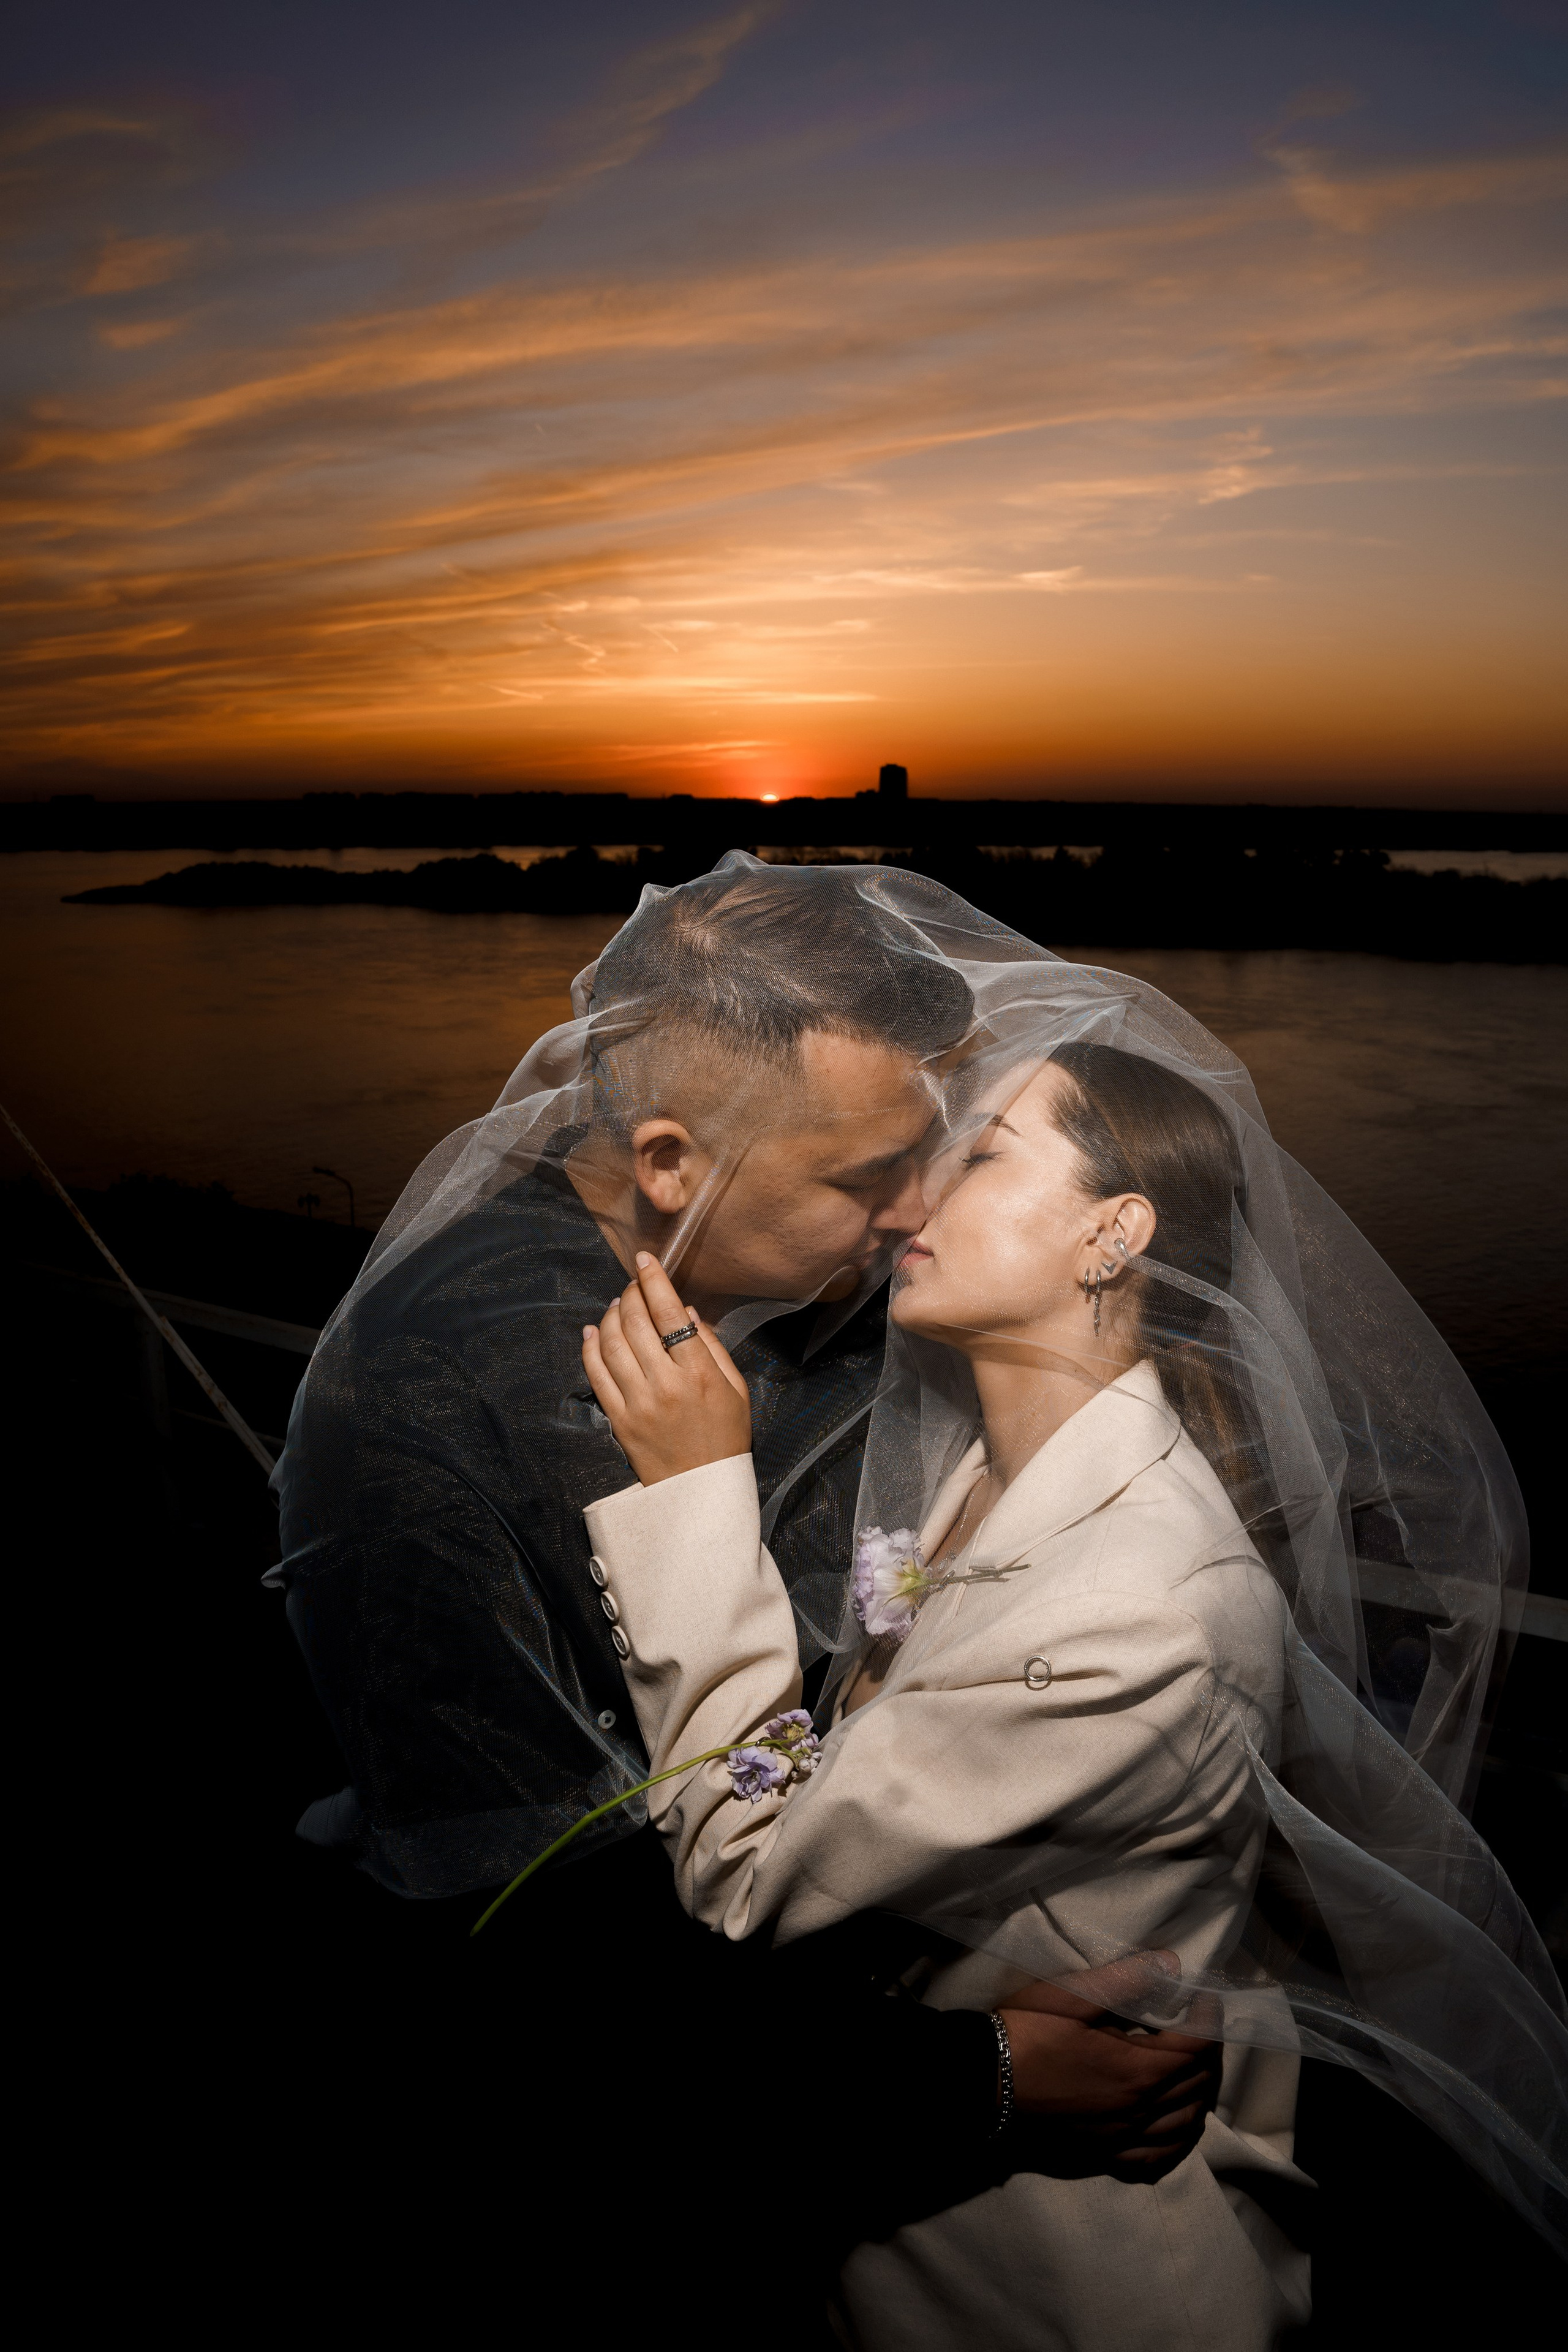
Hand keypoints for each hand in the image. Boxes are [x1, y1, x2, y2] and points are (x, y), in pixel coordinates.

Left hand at [582, 1252, 751, 1485]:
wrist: (701, 1490)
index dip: (654, 1280)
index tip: (644, 1260)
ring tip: (615, 1306)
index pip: (670, 1313)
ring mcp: (638, 1403)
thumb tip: (687, 1311)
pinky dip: (590, 1347)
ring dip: (609, 1316)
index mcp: (699, 1374)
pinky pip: (596, 1375)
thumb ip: (713, 1347)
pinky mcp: (618, 1420)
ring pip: (611, 1343)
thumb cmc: (725, 1436)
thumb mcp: (736, 1389)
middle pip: (636, 1323)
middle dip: (630, 1294)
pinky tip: (592, 1332)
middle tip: (632, 1285)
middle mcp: (665, 1384)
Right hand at [1000, 1950, 1222, 2181]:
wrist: (980, 2085)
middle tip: (1197, 2025)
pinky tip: (1174, 2128)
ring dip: (1199, 2095)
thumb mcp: (1070, 1996)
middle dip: (1208, 2053)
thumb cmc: (1025, 2034)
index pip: (1196, 2047)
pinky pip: (1157, 2159)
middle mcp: (1138, 2112)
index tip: (1204, 1996)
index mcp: (1135, 2071)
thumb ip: (1125, 1979)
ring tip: (1192, 2071)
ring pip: (1184, 2126)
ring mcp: (1121, 2139)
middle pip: (1197, 2086)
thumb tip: (1171, 1963)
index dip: (1209, 2019)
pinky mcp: (1103, 2156)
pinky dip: (1177, 2142)